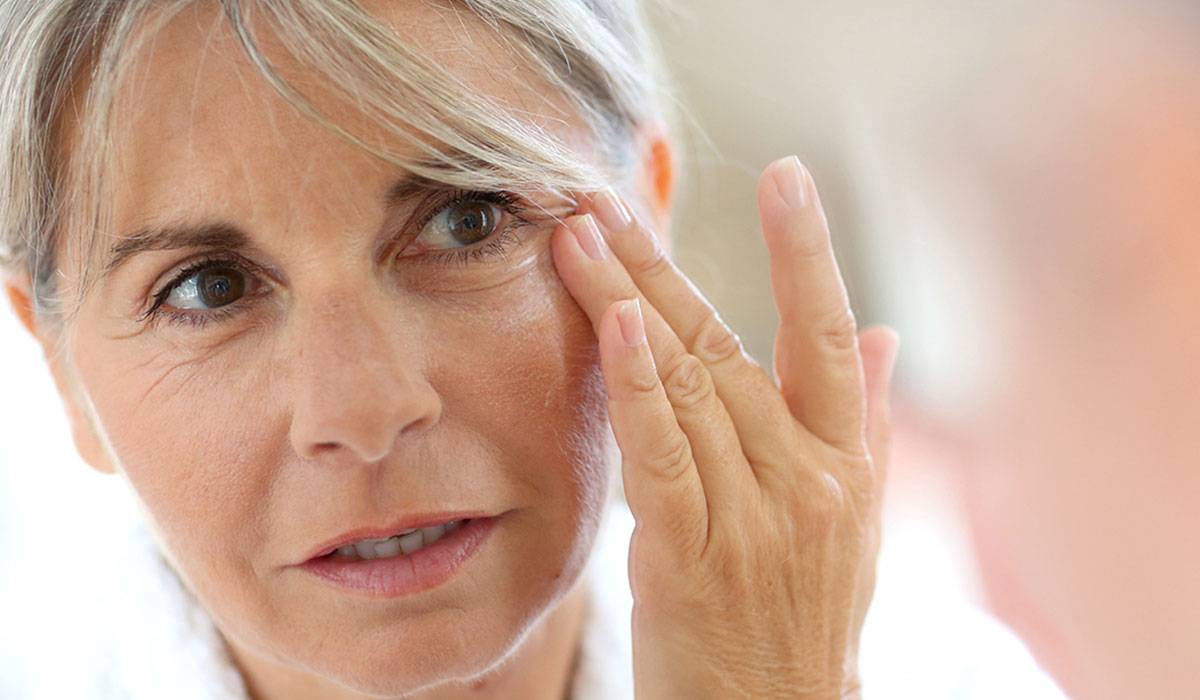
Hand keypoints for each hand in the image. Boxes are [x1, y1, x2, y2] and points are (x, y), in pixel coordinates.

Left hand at [550, 156, 899, 699]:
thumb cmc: (805, 616)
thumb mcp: (853, 520)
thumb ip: (859, 421)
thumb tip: (881, 331)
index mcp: (843, 461)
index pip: (824, 334)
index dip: (807, 251)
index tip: (788, 173)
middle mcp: (806, 479)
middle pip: (726, 347)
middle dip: (661, 265)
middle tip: (606, 201)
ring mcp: (753, 518)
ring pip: (687, 387)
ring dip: (628, 303)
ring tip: (579, 238)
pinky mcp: (693, 559)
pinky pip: (664, 459)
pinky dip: (640, 388)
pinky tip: (615, 325)